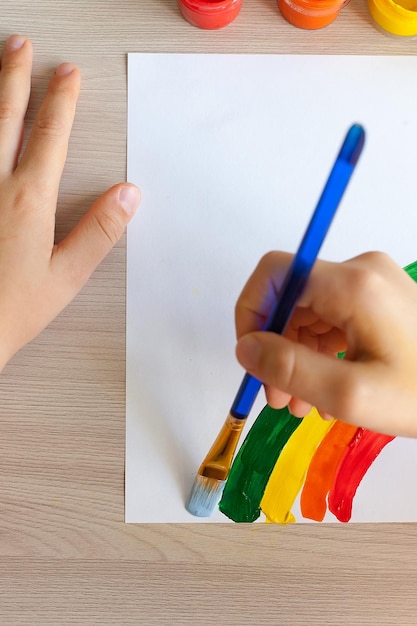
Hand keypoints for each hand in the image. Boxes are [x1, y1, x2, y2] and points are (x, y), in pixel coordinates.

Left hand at [0, 35, 140, 370]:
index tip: (67, 75)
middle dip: (15, 78)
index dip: (61, 102)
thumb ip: (98, 231)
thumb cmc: (11, 308)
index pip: (49, 137)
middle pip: (5, 118)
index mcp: (27, 200)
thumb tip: (128, 195)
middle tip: (21, 48)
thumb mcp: (66, 275)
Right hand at [235, 250, 416, 437]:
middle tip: (279, 397)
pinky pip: (330, 318)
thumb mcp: (351, 394)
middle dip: (274, 346)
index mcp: (353, 284)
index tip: (251, 357)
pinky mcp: (378, 299)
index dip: (251, 311)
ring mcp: (371, 284)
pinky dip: (317, 350)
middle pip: (290, 297)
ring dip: (295, 354)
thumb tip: (245, 349)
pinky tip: (323, 387)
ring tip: (301, 403)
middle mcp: (360, 272)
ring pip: (308, 311)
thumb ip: (289, 369)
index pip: (274, 274)